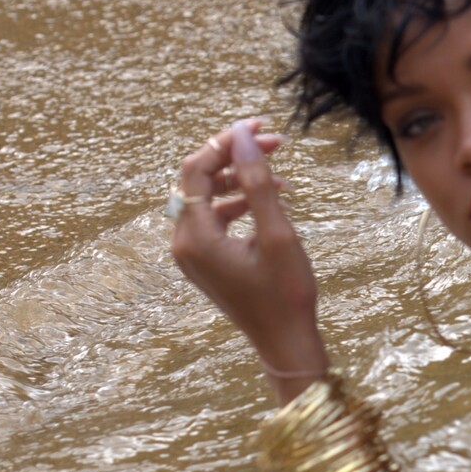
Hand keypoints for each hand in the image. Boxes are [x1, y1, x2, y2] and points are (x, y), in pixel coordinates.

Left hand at [169, 119, 329, 402]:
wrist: (285, 343)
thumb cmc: (286, 295)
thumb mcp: (277, 234)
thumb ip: (256, 182)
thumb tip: (241, 137)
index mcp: (195, 237)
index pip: (196, 170)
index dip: (225, 142)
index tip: (259, 127)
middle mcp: (184, 244)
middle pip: (199, 181)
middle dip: (235, 158)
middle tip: (276, 145)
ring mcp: (192, 255)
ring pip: (208, 199)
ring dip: (241, 181)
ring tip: (283, 178)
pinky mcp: (205, 262)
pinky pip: (214, 219)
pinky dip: (240, 204)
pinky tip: (273, 204)